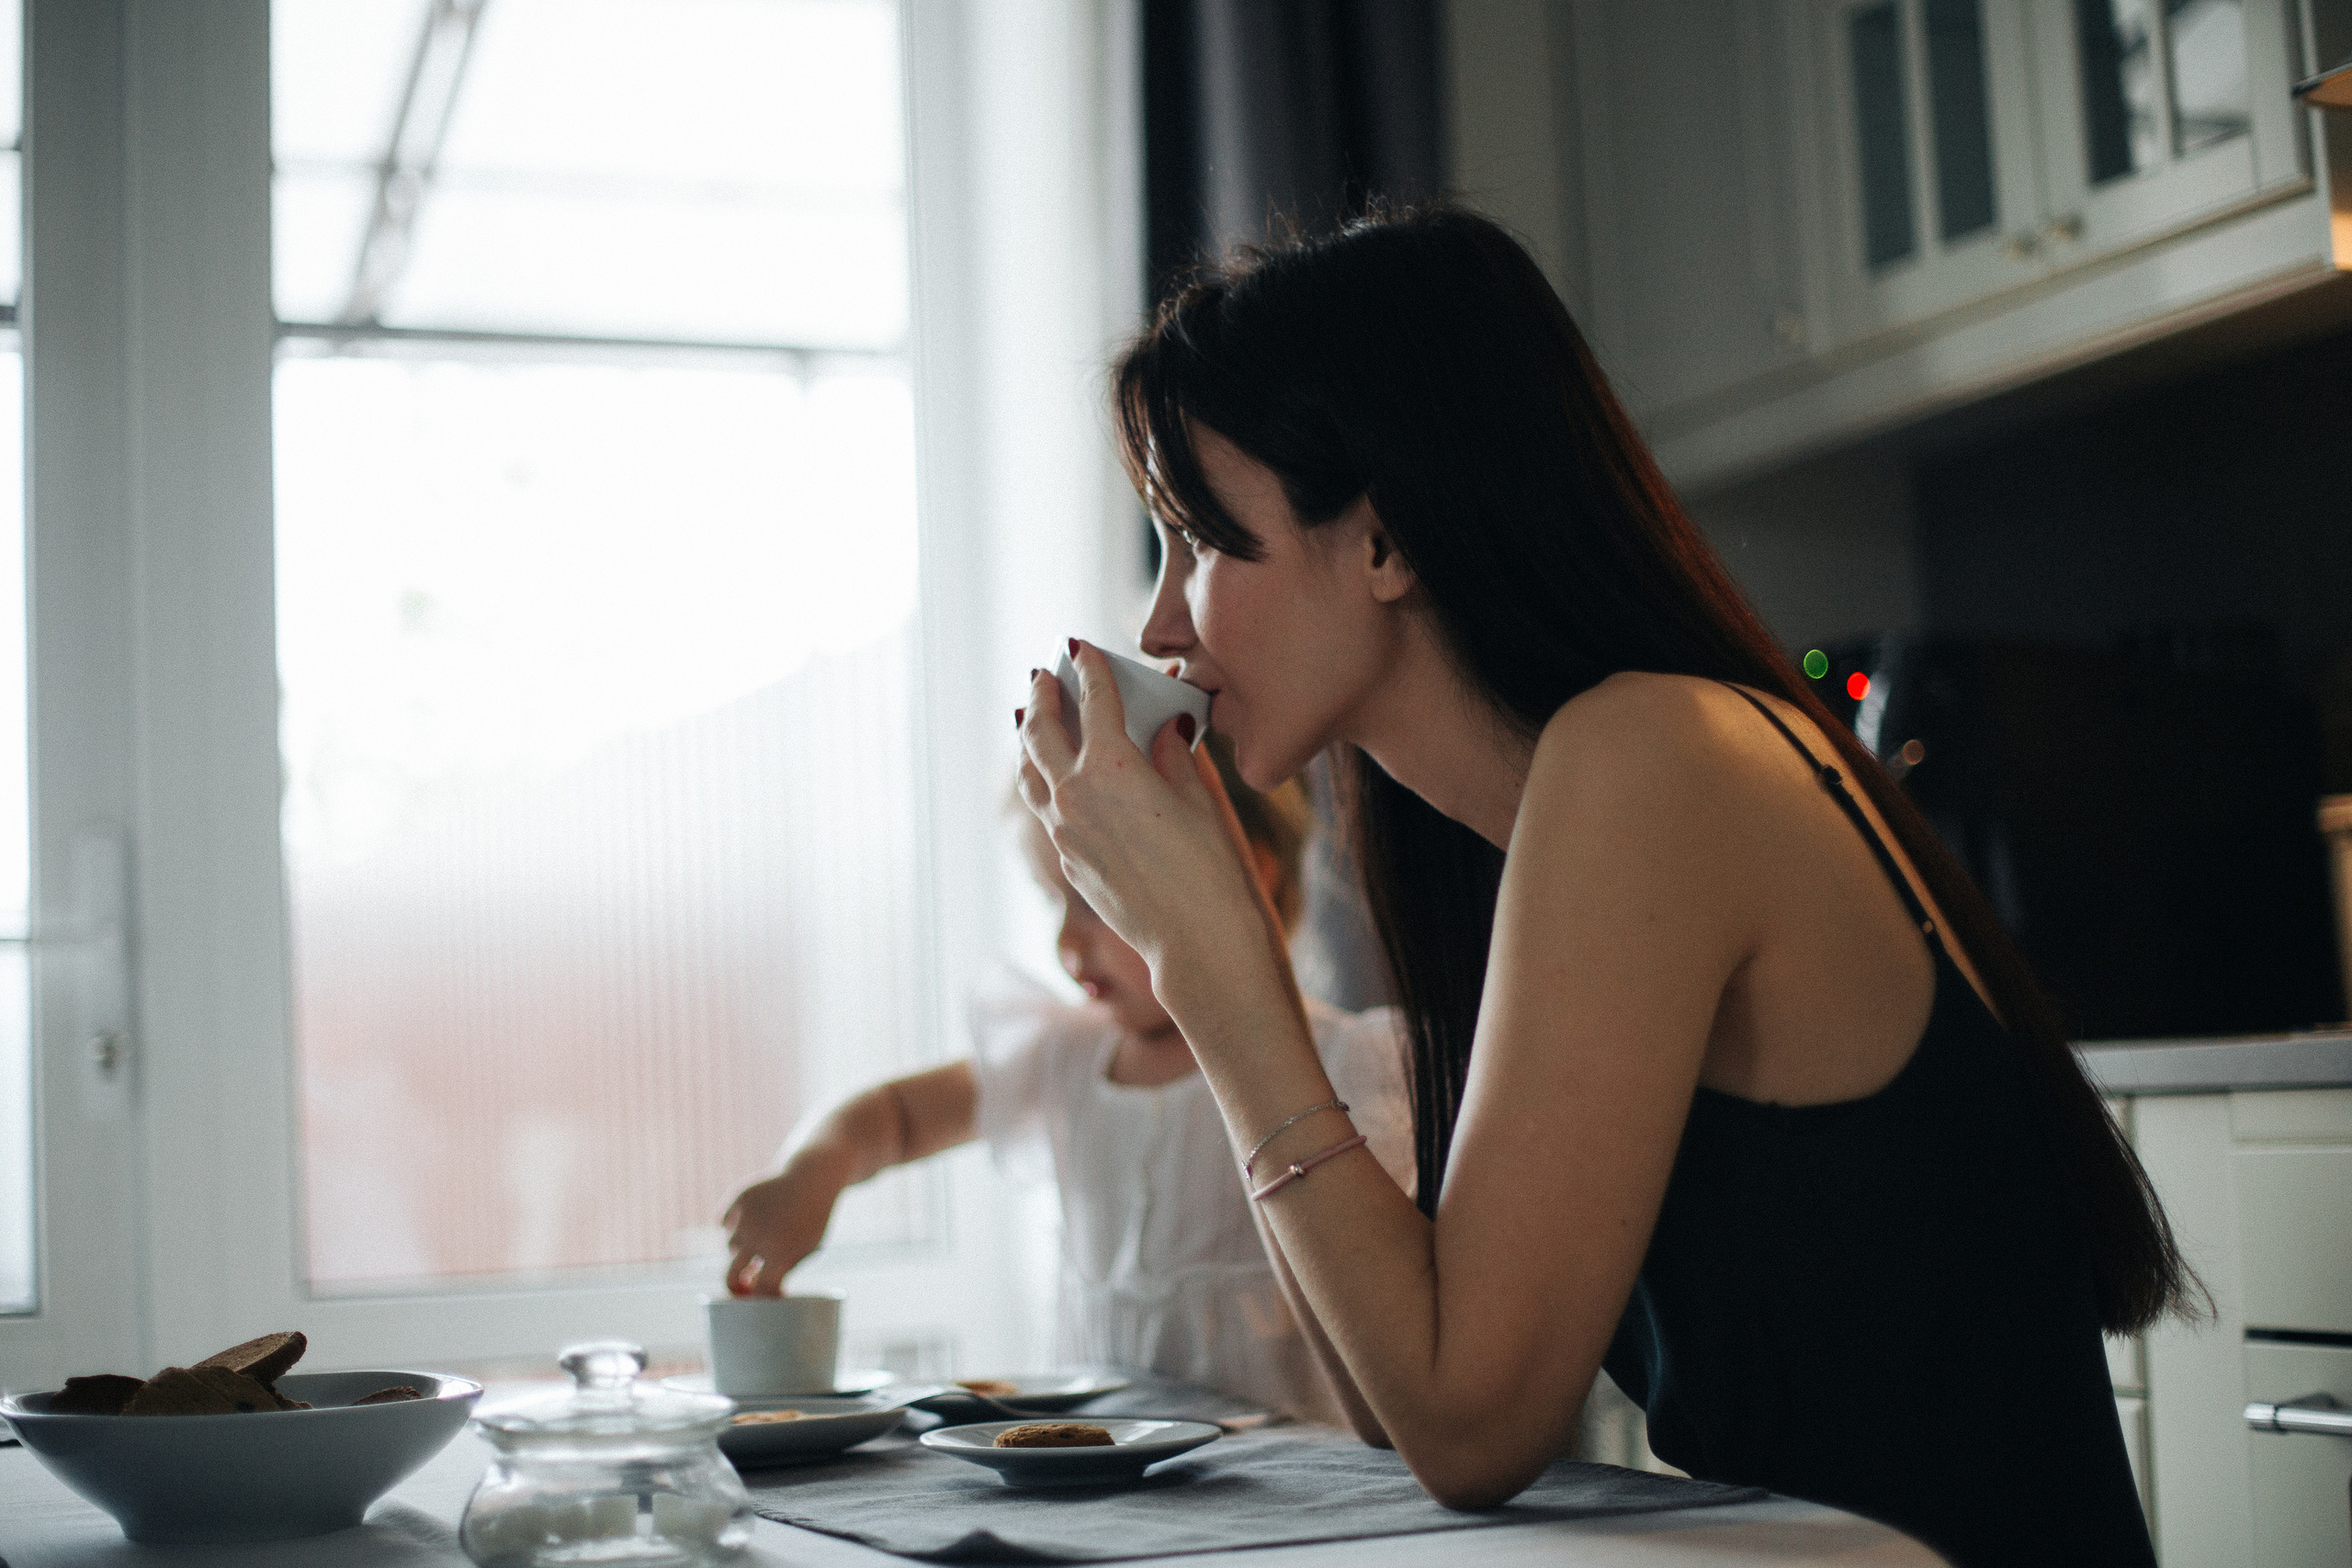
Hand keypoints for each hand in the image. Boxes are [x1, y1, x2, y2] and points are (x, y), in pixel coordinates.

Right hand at [720, 1151, 847, 1296]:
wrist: (814, 1176)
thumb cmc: (813, 1219)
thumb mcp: (808, 1248)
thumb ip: (782, 1269)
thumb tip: (754, 1290)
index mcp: (782, 1253)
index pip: (761, 1290)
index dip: (760, 1300)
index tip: (763, 1300)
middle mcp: (759, 1236)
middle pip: (731, 1278)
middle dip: (734, 1288)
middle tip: (743, 1288)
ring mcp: (745, 1217)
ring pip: (730, 1246)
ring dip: (742, 1248)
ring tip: (765, 1233)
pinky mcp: (738, 1198)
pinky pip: (723, 1222)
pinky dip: (733, 1224)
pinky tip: (751, 1218)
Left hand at [1015, 642, 1269, 976]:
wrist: (1196, 940)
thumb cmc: (1211, 868)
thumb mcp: (1200, 799)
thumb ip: (1174, 754)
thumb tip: (1168, 723)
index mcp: (1111, 766)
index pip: (1095, 699)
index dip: (1089, 667)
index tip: (1082, 646)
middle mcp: (1075, 793)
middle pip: (1042, 731)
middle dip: (1043, 696)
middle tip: (1043, 674)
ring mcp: (1064, 830)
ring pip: (1030, 773)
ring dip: (1029, 741)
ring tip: (1031, 721)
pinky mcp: (1068, 860)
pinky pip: (1044, 808)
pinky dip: (1044, 781)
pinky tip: (1054, 780)